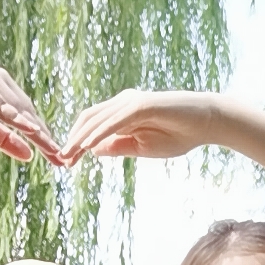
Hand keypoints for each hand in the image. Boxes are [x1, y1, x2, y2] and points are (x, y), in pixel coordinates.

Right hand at [0, 58, 61, 164]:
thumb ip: (8, 141)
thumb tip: (30, 156)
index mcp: (6, 92)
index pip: (30, 116)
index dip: (44, 136)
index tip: (58, 155)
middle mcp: (3, 83)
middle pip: (30, 114)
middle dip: (46, 137)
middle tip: (61, 157)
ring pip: (20, 110)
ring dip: (37, 130)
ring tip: (51, 148)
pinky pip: (3, 106)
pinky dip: (18, 118)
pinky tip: (31, 129)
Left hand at [61, 89, 218, 166]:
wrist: (203, 124)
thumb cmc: (176, 135)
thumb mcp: (141, 147)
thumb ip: (118, 146)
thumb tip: (93, 150)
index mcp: (122, 113)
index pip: (93, 125)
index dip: (77, 142)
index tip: (67, 162)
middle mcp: (123, 103)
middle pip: (90, 119)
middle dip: (73, 140)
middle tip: (60, 160)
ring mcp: (131, 102)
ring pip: (98, 119)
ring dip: (81, 138)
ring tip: (68, 154)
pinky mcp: (141, 105)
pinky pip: (115, 120)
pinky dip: (99, 133)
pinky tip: (88, 146)